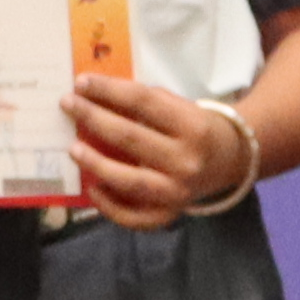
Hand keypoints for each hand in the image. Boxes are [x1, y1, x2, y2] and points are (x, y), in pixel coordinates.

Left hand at [67, 70, 253, 231]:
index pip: (143, 102)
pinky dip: (110, 207)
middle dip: (93, 119)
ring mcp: (179, 191)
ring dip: (96, 164)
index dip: (109, 90)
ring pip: (130, 181)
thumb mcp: (179, 106)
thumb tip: (94, 94)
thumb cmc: (195, 127)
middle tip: (68, 105)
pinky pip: (136, 217)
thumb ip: (143, 102)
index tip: (81, 82)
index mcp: (192, 125)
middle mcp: (187, 160)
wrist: (231, 159)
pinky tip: (92, 189)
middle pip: (131, 138)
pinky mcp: (171, 213)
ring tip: (73, 149)